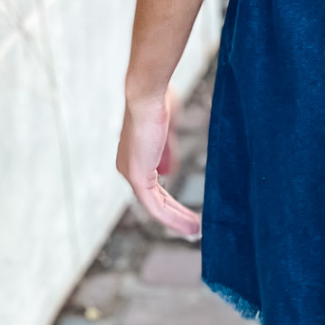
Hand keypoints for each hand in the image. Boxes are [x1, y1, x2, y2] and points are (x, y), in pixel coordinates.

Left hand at [116, 84, 201, 237]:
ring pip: (156, 206)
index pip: (153, 186)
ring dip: (177, 220)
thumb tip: (170, 168)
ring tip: (195, 230)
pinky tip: (190, 224)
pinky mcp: (137, 177)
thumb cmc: (157, 101)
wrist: (147, 95)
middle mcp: (129, 168)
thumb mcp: (166, 129)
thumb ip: (167, 149)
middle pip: (154, 200)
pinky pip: (156, 205)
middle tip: (192, 226)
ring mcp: (131, 174)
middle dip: (174, 214)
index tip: (185, 209)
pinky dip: (173, 217)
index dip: (170, 200)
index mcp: (135, 156)